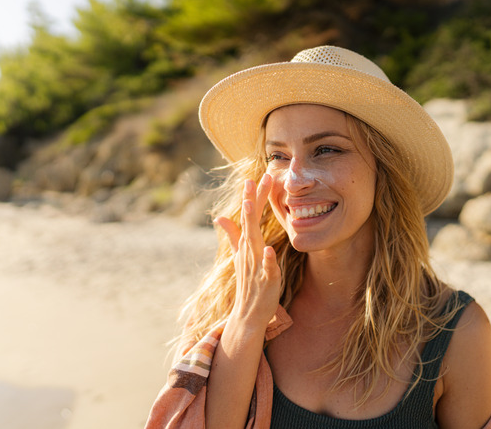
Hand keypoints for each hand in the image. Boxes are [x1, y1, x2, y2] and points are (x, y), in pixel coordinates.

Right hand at [214, 173, 281, 328]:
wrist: (248, 314)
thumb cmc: (248, 283)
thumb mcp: (240, 256)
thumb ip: (232, 235)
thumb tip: (220, 217)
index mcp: (246, 244)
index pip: (248, 217)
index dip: (252, 197)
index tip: (254, 176)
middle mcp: (248, 251)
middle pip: (249, 223)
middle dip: (251, 201)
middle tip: (254, 179)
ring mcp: (256, 265)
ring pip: (253, 242)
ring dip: (251, 224)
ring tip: (252, 206)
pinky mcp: (265, 280)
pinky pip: (266, 268)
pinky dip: (267, 259)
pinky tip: (270, 250)